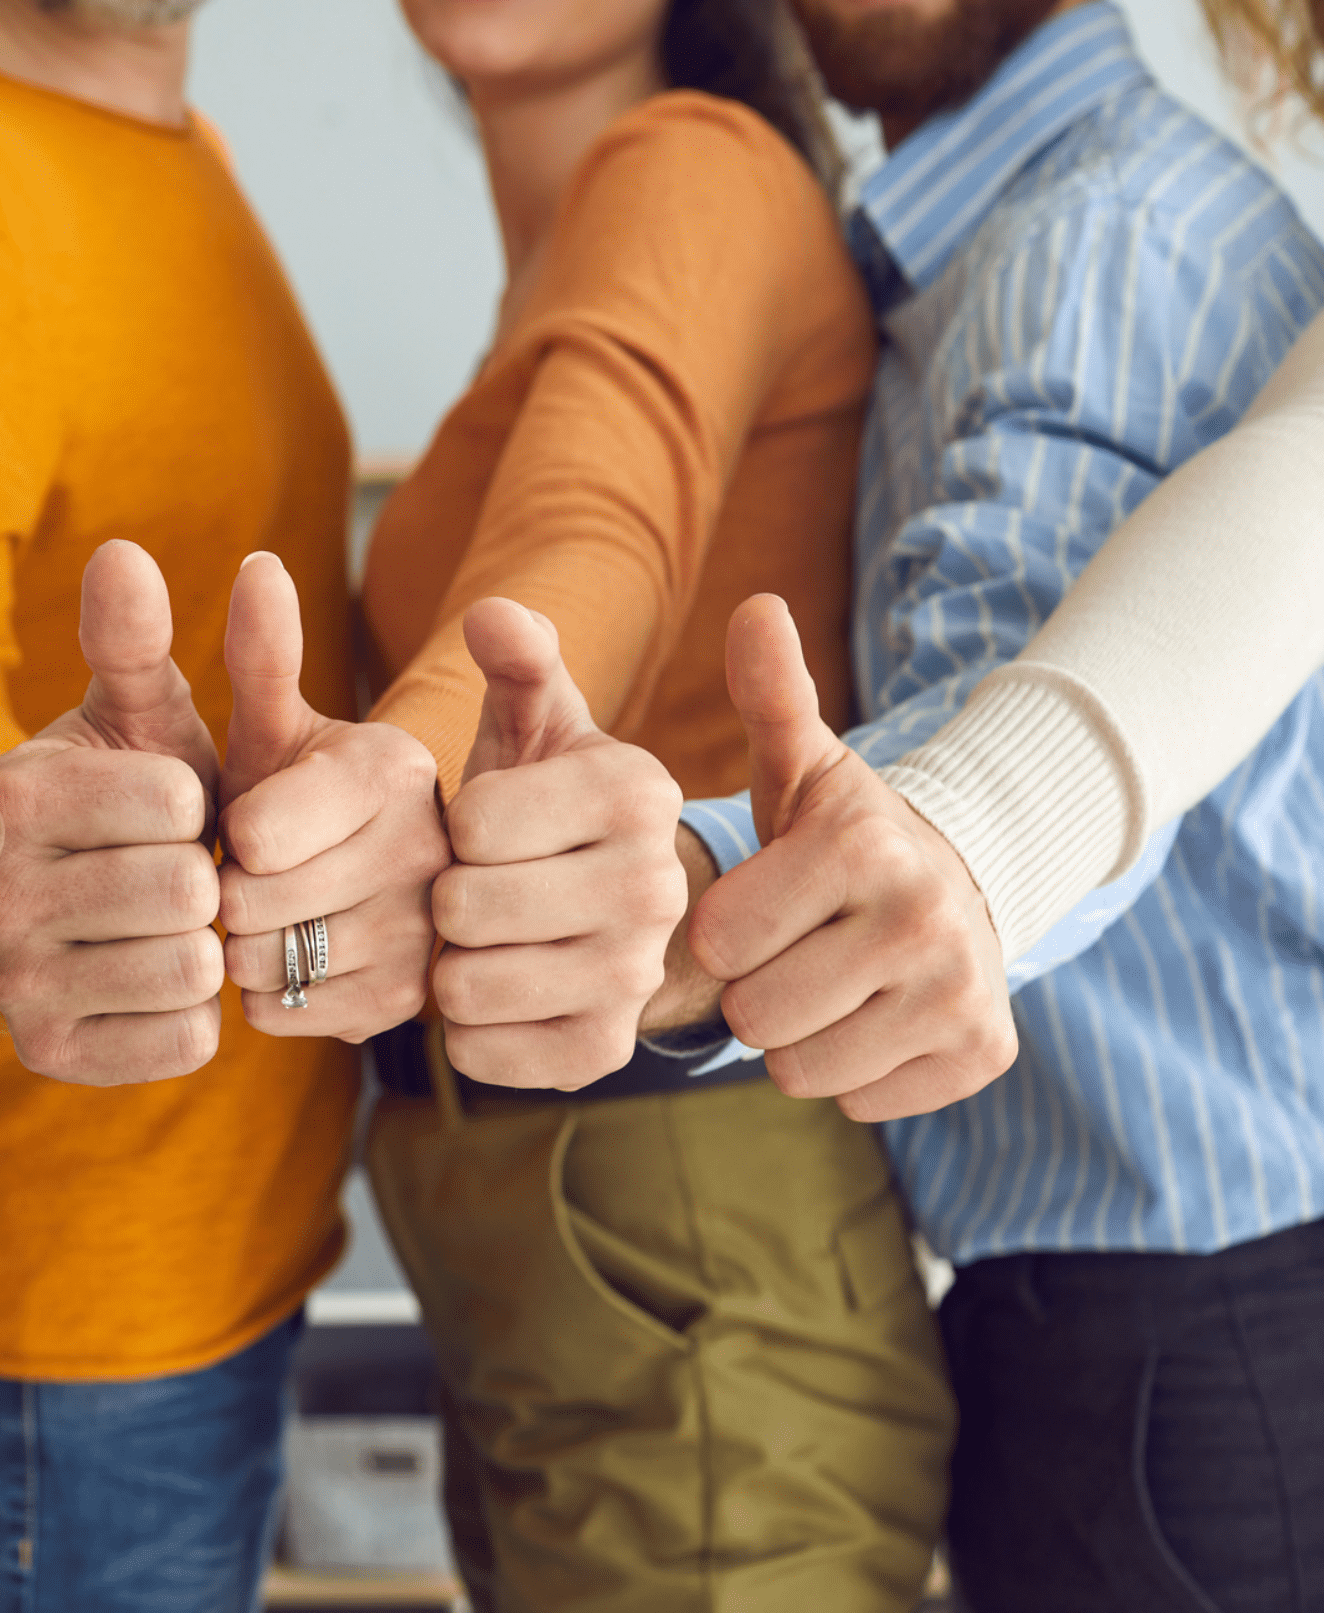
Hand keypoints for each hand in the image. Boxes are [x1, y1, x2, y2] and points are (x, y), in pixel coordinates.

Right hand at [0, 540, 224, 1085]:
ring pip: (192, 964)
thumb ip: (121, 642)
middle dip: (200, 872)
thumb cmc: (89, 811)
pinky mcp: (50, 1056)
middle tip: (163, 871)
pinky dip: (191, 1011)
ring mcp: (13, 985)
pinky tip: (148, 980)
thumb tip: (118, 552)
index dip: (191, 803)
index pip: (172, 799)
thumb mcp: (105, 720)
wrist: (14, 930)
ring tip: (157, 922)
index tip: (162, 806)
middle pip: (185, 885)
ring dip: (201, 941)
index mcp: (4, 800)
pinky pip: (188, 1037)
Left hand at [216, 552, 446, 1040]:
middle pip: (257, 905)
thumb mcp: (285, 725)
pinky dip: (279, 1000)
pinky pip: (298, 1017)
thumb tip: (256, 565)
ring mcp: (447, 937)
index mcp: (395, 766)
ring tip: (281, 915)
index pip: (257, 832)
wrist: (400, 890)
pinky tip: (308, 965)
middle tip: (255, 879)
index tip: (245, 830)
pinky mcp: (435, 1010)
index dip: (227, 840)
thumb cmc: (313, 798)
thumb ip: (263, 653)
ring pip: (274, 966)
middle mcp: (439, 850)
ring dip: (248, 949)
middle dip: (231, 895)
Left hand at [430, 599, 686, 1088]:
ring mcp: (637, 980)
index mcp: (637, 792)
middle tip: (472, 887)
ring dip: (449, 963)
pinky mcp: (601, 1054)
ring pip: (465, 985)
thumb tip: (493, 614)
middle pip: (463, 905)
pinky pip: (477, 1049)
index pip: (474, 820)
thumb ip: (518, 659)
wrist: (600, 909)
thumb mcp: (537, 720)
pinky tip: (497, 989)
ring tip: (479, 937)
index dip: (453, 825)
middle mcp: (657, 888)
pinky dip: (465, 1026)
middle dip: (445, 896)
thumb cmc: (544, 801)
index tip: (484, 824)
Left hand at [690, 594, 1012, 1120]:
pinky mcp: (986, 1055)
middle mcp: (926, 918)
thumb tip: (755, 605)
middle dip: (755, 991)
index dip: (722, 933)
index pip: (721, 939)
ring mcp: (964, 993)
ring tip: (823, 984)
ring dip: (796, 1038)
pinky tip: (872, 1017)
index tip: (756, 907)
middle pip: (759, 1013)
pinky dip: (853, 1072)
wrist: (961, 889)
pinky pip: (860, 1102)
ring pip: (804, 1069)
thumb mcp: (802, 763)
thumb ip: (768, 694)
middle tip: (788, 953)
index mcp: (863, 845)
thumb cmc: (843, 835)